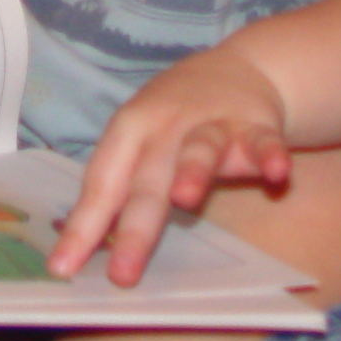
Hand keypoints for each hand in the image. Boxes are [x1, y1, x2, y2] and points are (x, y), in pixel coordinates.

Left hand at [47, 47, 292, 285]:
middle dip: (135, 227)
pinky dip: (270, 155)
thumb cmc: (173, 119)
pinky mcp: (256, 125)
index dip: (83, 226)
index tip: (64, 268)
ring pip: (201, 148)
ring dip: (193, 170)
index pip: (103, 182)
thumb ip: (122, 188)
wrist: (239, 68)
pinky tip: (277, 173)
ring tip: (185, 200)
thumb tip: (83, 251)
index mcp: (129, 131)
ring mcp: (213, 123)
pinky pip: (263, 142)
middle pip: (148, 179)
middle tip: (123, 273)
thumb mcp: (139, 141)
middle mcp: (167, 126)